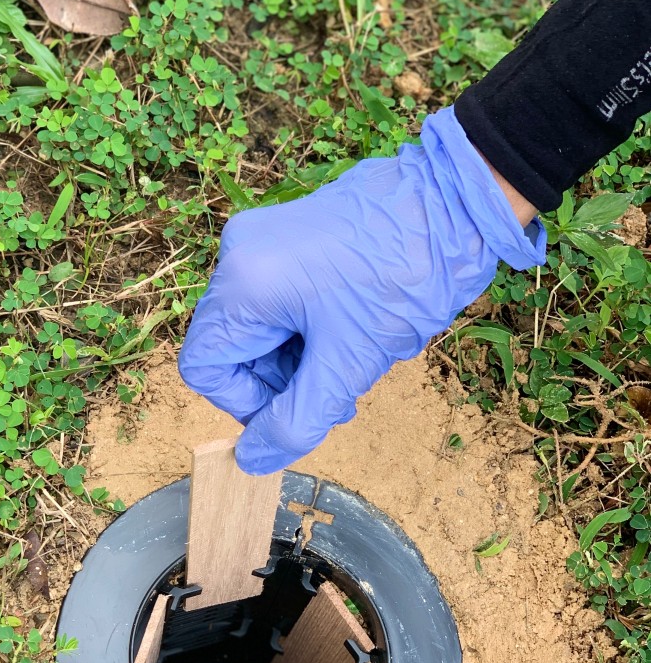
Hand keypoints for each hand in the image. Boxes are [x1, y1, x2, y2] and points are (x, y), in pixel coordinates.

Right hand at [178, 106, 544, 473]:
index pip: (204, 366)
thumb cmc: (405, 275)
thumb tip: (252, 460)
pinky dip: (305, 326)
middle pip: (231, 346)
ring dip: (296, 357)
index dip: (244, 404)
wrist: (457, 202)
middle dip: (278, 381)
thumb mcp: (348, 363)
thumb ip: (294, 420)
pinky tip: (350, 326)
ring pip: (258, 326)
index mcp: (244, 282)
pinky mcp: (288, 232)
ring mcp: (263, 237)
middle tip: (335, 392)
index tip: (296, 411)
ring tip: (352, 357)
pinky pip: (277, 297)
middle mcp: (239, 253)